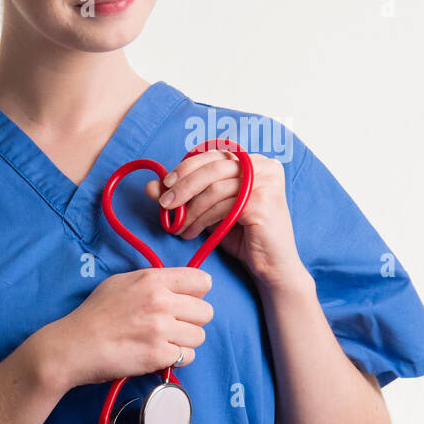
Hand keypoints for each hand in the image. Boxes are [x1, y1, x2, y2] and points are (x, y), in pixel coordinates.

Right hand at [46, 267, 213, 389]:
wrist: (73, 346)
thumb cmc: (94, 314)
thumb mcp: (121, 282)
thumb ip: (153, 281)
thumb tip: (180, 287)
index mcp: (153, 280)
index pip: (202, 281)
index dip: (197, 294)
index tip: (188, 302)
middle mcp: (161, 301)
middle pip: (206, 312)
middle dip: (192, 321)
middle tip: (173, 327)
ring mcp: (161, 329)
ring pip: (199, 336)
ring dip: (184, 342)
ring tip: (162, 342)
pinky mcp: (159, 355)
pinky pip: (186, 357)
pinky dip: (174, 359)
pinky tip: (156, 355)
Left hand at [144, 150, 304, 284]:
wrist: (272, 268)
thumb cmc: (243, 237)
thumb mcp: (210, 210)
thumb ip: (185, 195)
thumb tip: (151, 186)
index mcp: (254, 161)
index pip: (213, 155)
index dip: (186, 167)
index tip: (165, 185)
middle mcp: (264, 165)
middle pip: (213, 167)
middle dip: (183, 186)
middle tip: (164, 204)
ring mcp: (266, 182)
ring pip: (214, 188)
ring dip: (191, 209)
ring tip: (179, 227)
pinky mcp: (263, 201)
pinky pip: (222, 205)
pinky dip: (202, 219)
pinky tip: (192, 232)